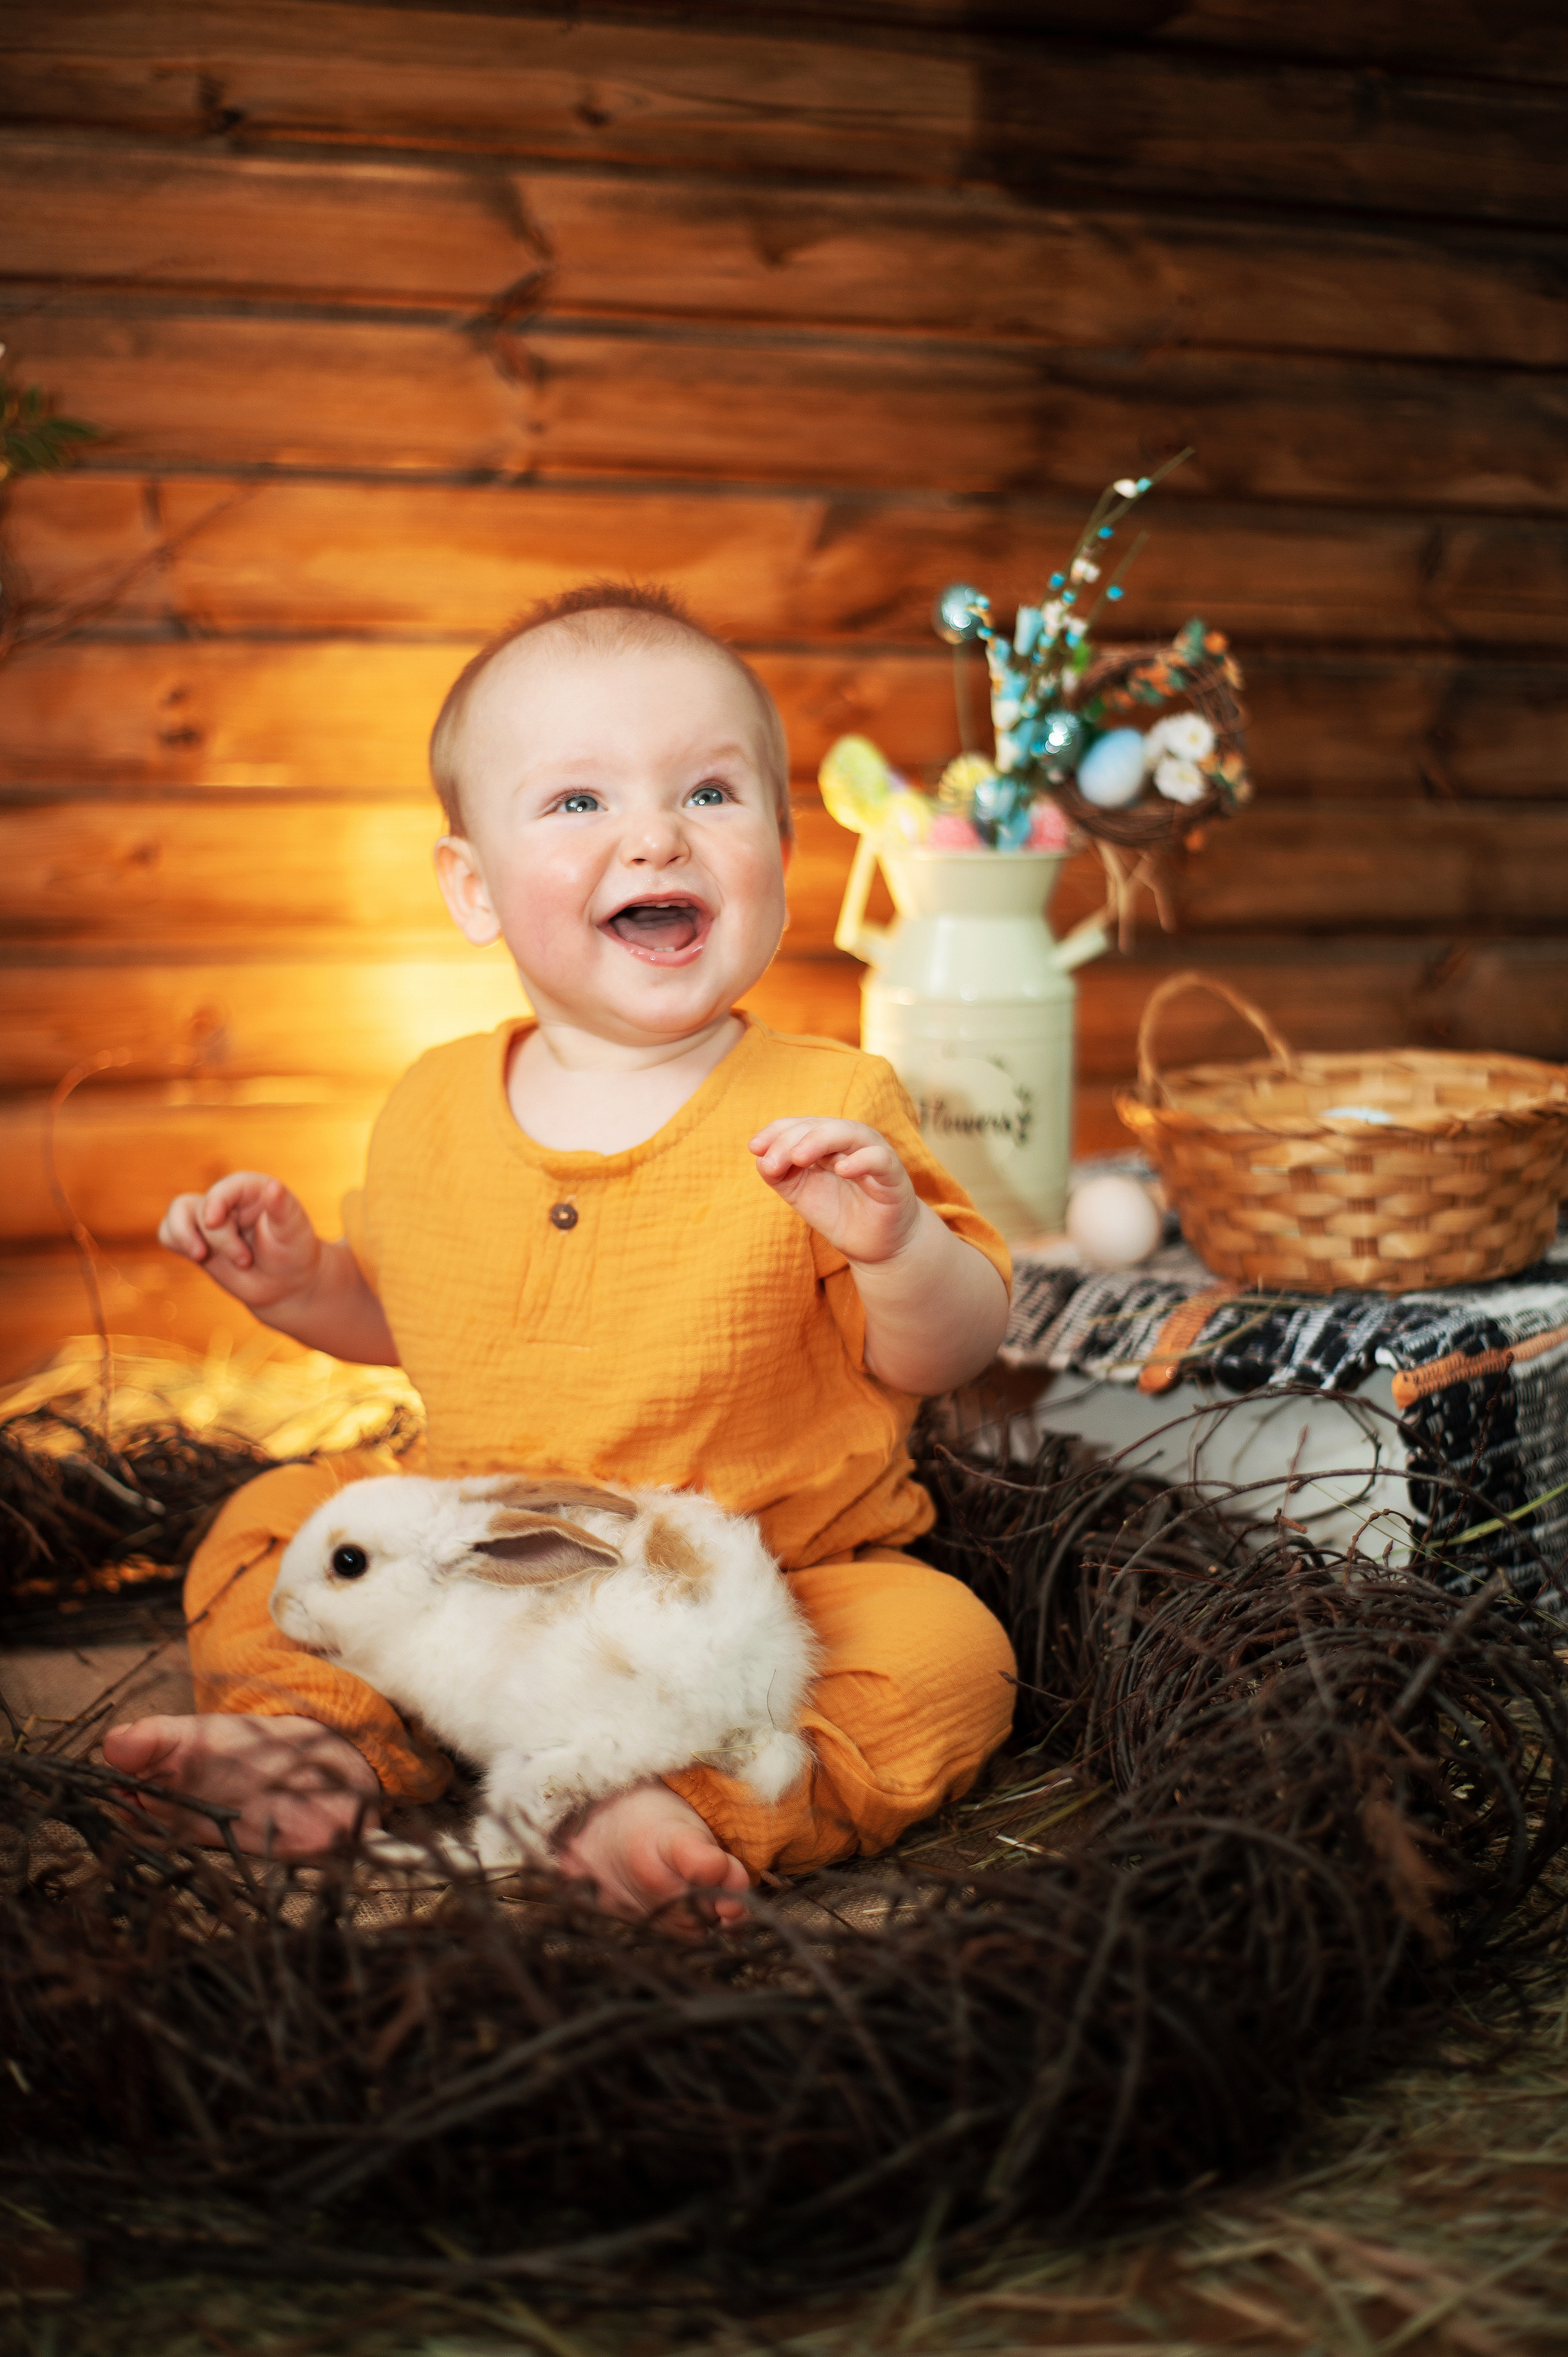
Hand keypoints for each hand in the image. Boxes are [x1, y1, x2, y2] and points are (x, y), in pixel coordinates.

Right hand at [159, 1171, 321, 1313]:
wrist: (285, 1283)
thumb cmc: (293, 1253)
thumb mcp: (293, 1231)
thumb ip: (282, 1208)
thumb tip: (273, 1186)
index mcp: (252, 1190)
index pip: (226, 1187)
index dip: (215, 1202)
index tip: (212, 1222)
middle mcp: (228, 1201)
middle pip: (203, 1207)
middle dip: (218, 1238)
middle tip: (244, 1260)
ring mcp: (210, 1220)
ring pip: (178, 1211)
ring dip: (182, 1234)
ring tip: (200, 1256)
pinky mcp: (197, 1238)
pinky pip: (169, 1231)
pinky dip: (173, 1240)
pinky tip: (195, 1255)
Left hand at [749, 1118, 919, 1265]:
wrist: (874, 1245)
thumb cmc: (838, 1213)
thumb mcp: (799, 1193)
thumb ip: (779, 1174)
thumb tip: (761, 1158)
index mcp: (827, 1141)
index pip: (799, 1124)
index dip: (776, 1131)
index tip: (754, 1148)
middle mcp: (850, 1141)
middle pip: (819, 1126)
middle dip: (791, 1140)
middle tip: (772, 1163)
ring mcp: (873, 1154)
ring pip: (849, 1133)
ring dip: (820, 1141)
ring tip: (798, 1158)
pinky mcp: (893, 1174)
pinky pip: (878, 1158)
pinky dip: (860, 1160)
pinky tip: (841, 1170)